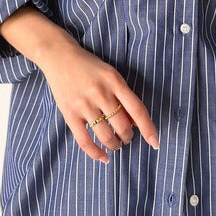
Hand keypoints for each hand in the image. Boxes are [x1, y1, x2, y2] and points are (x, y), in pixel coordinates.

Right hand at [37, 34, 159, 163]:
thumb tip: (136, 123)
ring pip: (106, 136)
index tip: (155, 142)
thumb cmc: (90, 66)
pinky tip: (103, 158)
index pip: (137, 109)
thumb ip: (124, 96)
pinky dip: (95, 153)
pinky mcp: (70, 114)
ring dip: (114, 145)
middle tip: (126, 136)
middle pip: (122, 126)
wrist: (60, 57)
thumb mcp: (111, 75)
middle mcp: (101, 93)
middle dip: (128, 136)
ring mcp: (84, 105)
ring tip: (116, 144)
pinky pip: (84, 141)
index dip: (148, 128)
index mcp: (115, 81)